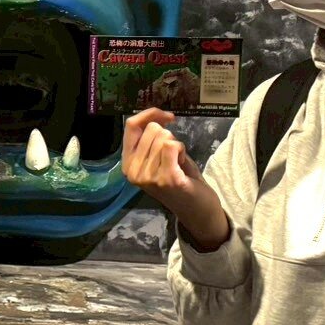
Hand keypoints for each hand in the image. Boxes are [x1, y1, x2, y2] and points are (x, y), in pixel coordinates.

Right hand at [122, 108, 229, 248]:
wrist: (197, 210)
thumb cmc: (180, 179)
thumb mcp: (158, 157)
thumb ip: (150, 139)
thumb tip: (153, 116)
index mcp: (127, 163)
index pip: (130, 126)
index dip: (150, 114)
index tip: (168, 116)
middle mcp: (133, 171)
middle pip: (151, 129)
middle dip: (168, 136)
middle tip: (173, 156)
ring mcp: (148, 176)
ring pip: (164, 137)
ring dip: (176, 146)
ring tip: (177, 163)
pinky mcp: (166, 178)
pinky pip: (172, 145)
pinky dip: (181, 150)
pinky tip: (182, 164)